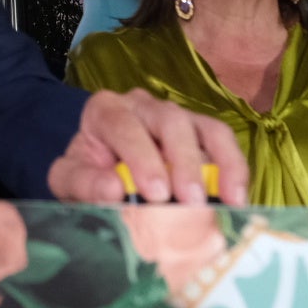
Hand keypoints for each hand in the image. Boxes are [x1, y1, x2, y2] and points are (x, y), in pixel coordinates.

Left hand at [47, 89, 247, 205]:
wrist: (102, 177)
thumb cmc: (87, 175)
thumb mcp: (69, 181)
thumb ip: (83, 184)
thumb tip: (114, 190)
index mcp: (105, 110)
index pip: (123, 125)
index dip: (142, 157)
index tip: (156, 193)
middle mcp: (144, 106)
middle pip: (171, 120)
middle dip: (183, 161)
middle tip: (191, 201)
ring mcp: (178, 117)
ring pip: (206, 128)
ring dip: (221, 163)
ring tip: (230, 200)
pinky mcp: (203, 135)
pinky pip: (224, 144)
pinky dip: (235, 170)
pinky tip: (238, 200)